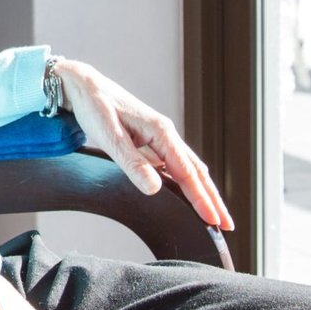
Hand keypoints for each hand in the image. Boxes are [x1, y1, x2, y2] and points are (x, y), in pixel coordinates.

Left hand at [54, 59, 234, 230]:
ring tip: (213, 213)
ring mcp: (159, 136)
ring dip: (203, 190)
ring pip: (188, 167)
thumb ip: (132, 163)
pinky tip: (188, 191)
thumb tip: (154, 188)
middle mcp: (165, 133)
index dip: (201, 199)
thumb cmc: (95, 105)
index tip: (214, 221)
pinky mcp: (150, 139)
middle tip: (227, 225)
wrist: (83, 84)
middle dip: (212, 199)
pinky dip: (187, 180)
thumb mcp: (109, 136)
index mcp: (160, 132)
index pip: (187, 173)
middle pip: (196, 171)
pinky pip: (175, 163)